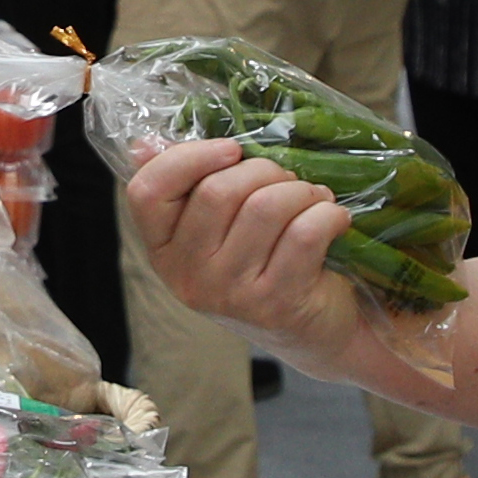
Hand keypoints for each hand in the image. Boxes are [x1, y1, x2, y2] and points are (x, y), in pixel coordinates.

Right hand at [122, 136, 373, 379]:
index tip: (231, 150)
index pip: (148, 192)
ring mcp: (231, 294)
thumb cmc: (260, 264)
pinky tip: (333, 218)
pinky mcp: (277, 303)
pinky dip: (327, 214)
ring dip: (300, 190)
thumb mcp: (213, 229)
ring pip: (266, 206)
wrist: (311, 332)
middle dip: (263, 170)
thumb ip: (184, 185)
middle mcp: (188, 276)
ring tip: (312, 198)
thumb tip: (143, 146)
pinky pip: (304, 232)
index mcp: (162, 250)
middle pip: (217, 191)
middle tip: (284, 179)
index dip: (188, 158)